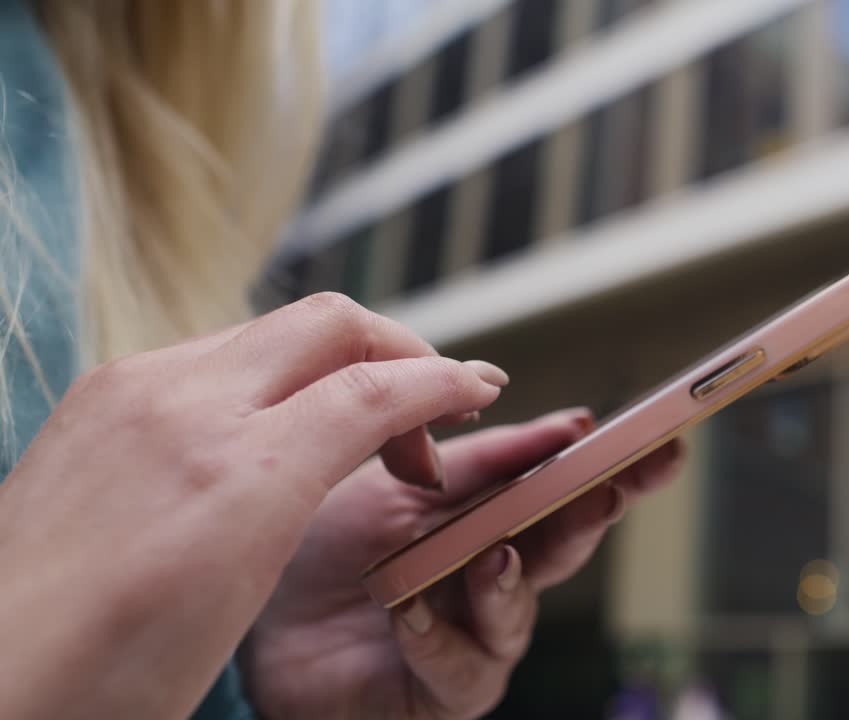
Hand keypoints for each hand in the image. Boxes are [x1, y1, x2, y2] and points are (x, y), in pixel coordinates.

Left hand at [0, 293, 505, 719]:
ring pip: (271, 331)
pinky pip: (213, 354)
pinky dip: (272, 374)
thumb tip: (362, 425)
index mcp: (233, 474)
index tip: (479, 389)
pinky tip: (276, 430)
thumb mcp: (244, 590)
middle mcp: (180, 407)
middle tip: (424, 413)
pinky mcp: (99, 395)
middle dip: (398, 351)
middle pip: (329, 323)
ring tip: (353, 431)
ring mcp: (130, 390)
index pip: (371, 387)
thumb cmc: (106, 673)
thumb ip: (306, 483)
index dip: (441, 382)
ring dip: (335, 362)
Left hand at [241, 409, 684, 719]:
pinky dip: (435, 633)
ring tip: (494, 554)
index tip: (659, 439)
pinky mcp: (440, 692)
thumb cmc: (330, 552)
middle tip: (614, 484)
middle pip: (560, 545)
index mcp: (491, 518)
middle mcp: (494, 576)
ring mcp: (473, 636)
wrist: (257, 627)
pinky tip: (407, 609)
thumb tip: (568, 422)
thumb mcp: (405, 485)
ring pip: (516, 610)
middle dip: (592, 513)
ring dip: (508, 580)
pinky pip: (458, 666)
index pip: (563, 488)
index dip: (613, 466)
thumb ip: (485, 461)